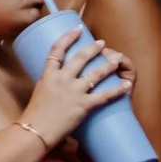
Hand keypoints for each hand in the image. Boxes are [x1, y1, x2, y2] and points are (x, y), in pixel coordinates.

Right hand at [20, 27, 129, 143]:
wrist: (35, 131)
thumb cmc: (34, 115)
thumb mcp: (40, 92)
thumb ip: (51, 83)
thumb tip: (60, 81)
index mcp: (48, 75)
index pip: (57, 49)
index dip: (69, 37)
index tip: (78, 29)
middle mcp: (62, 80)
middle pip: (81, 57)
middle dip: (94, 48)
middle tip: (102, 44)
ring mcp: (73, 92)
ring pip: (96, 73)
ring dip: (109, 64)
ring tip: (117, 59)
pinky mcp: (83, 105)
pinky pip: (104, 96)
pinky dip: (117, 90)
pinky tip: (126, 85)